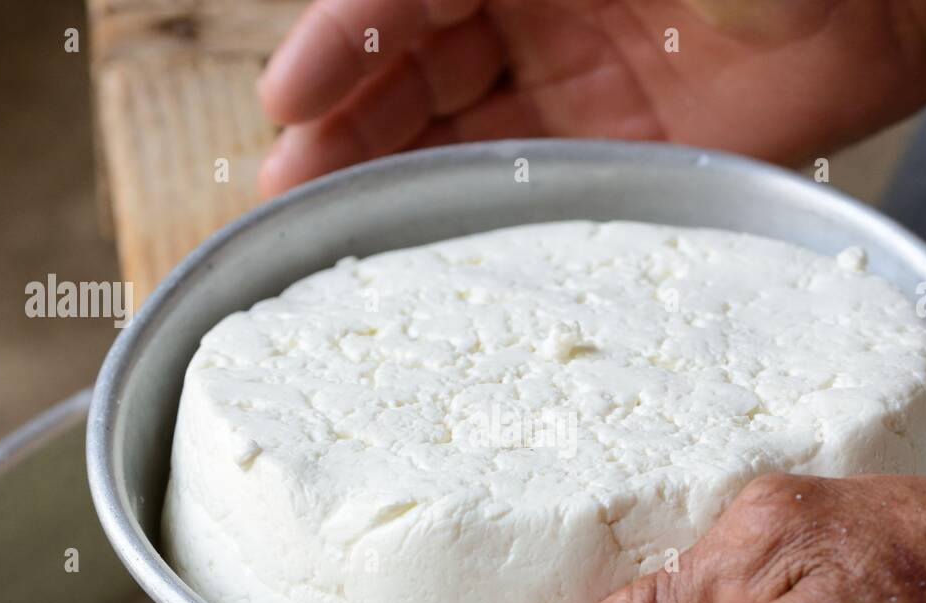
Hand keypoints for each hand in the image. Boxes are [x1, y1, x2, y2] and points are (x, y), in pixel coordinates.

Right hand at [256, 0, 925, 195]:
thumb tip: (387, 0)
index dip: (342, 45)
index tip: (287, 99)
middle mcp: (541, 18)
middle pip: (417, 75)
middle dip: (349, 126)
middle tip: (289, 189)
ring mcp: (587, 94)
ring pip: (465, 140)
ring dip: (395, 181)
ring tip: (329, 228)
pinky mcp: (638, 163)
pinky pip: (541, 194)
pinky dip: (486, 224)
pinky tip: (435, 254)